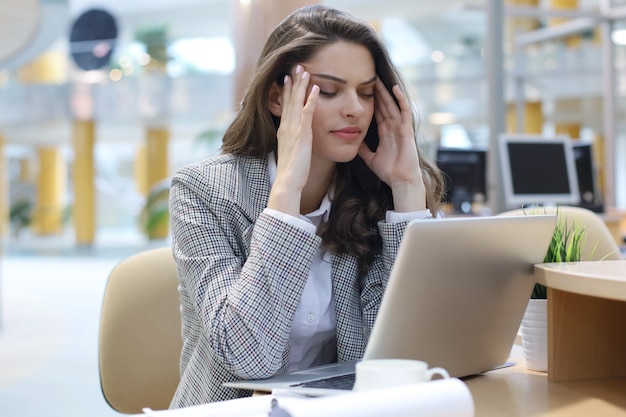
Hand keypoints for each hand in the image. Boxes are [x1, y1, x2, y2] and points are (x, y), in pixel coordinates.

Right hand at [268, 65, 319, 216]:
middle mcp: (286, 127)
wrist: (288, 182)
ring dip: (300, 85)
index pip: (284, 106)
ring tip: (303, 69)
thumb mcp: (290, 154)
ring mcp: (294, 130)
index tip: (287, 77)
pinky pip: (307, 113)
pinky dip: (310, 99)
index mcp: (283, 131)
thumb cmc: (291, 173)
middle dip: (292, 82)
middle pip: (289, 99)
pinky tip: (315, 87)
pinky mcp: (302, 135)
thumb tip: (295, 143)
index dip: (285, 91)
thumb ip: (292, 145)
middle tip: (296, 65)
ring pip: (296, 102)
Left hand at [358, 80, 425, 211]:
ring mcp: (401, 128)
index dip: (371, 101)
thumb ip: (363, 149)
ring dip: (386, 92)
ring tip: (378, 79)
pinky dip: (400, 99)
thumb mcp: (370, 158)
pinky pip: (404, 111)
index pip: (377, 113)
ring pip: (392, 105)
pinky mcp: (407, 130)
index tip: (362, 90)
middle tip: (368, 77)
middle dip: (377, 92)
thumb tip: (352, 142)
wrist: (401, 181)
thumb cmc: (389, 171)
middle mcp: (393, 127)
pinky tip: (395, 88)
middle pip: (384, 106)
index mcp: (386, 133)